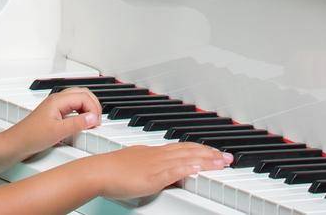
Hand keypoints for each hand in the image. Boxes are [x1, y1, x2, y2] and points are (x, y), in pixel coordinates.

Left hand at [5, 87, 101, 157]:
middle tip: (96, 121)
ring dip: (88, 108)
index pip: (84, 97)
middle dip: (93, 106)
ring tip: (91, 122)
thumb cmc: (30, 136)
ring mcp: (56, 106)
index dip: (94, 109)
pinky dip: (81, 113)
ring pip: (78, 100)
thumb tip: (93, 118)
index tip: (96, 122)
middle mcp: (57, 100)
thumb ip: (77, 124)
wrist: (16, 144)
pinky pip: (73, 108)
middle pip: (83, 94)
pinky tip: (81, 123)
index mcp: (58, 100)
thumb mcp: (58, 131)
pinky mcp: (55, 114)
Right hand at [87, 142, 231, 199]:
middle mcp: (158, 155)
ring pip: (186, 159)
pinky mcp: (152, 176)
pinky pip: (173, 171)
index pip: (183, 148)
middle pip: (190, 151)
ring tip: (222, 162)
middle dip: (210, 154)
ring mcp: (156, 164)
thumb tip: (159, 172)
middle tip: (227, 157)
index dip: (201, 149)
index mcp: (154, 152)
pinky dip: (188, 169)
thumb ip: (149, 167)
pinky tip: (199, 169)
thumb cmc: (111, 170)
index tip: (214, 152)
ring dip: (206, 160)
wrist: (97, 171)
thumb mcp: (134, 165)